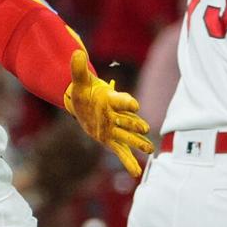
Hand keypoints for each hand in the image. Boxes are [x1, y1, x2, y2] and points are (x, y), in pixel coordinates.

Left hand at [63, 49, 152, 176]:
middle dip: (135, 125)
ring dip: (139, 143)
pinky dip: (129, 162)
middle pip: (128, 120)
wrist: (83, 103)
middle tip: (145, 130)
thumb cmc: (84, 91)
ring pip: (128, 137)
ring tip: (150, 151)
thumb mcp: (79, 82)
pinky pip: (121, 152)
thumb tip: (76, 52)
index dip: (127, 103)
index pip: (121, 100)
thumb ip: (78, 68)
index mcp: (111, 100)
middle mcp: (116, 115)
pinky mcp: (111, 140)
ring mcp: (115, 128)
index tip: (135, 106)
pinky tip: (136, 174)